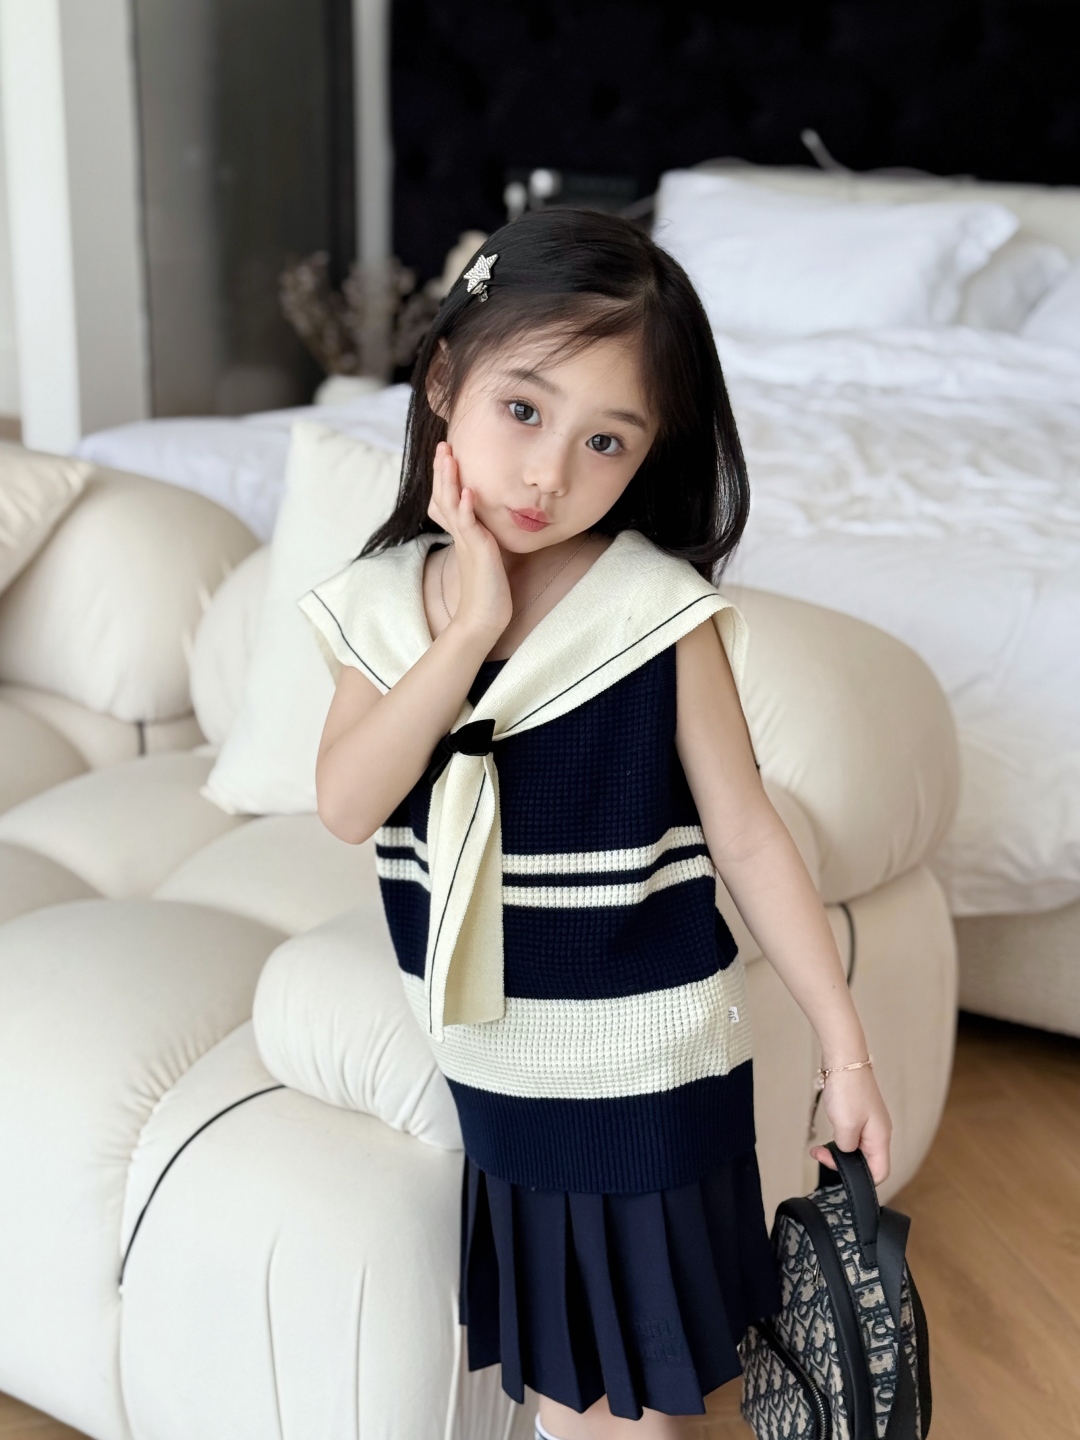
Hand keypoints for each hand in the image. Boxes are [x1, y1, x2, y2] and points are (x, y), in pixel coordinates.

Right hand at [426, 441, 511, 638]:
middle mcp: (461, 533)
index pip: (450, 497)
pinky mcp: (475, 551)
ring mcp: (466, 541)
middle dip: (443, 469)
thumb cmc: (489, 589)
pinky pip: (468, 526)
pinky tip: (466, 491)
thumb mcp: (488, 555)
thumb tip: (491, 525)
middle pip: (445, 494)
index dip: (447, 475)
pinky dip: (465, 507)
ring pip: (451, 504)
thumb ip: (485, 537)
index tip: (447, 453)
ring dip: (449, 479)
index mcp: (463, 532)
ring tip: (448, 457)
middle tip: (442, 445)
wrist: (483, 617)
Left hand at [810, 1066, 891, 1185]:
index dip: (860, 1179)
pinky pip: (852, 1134)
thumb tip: (845, 1153)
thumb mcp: (846, 1126)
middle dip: (843, 1162)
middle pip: (867, 1162)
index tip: (836, 1167)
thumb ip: (846, 1148)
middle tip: (821, 1154)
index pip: (880, 1173)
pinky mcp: (860, 1113)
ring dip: (839, 1150)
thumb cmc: (848, 1089)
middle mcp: (879, 1132)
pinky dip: (839, 1137)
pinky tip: (829, 1132)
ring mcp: (870, 1122)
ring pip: (857, 1148)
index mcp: (881, 1138)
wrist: (844, 1059)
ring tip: (821, 1147)